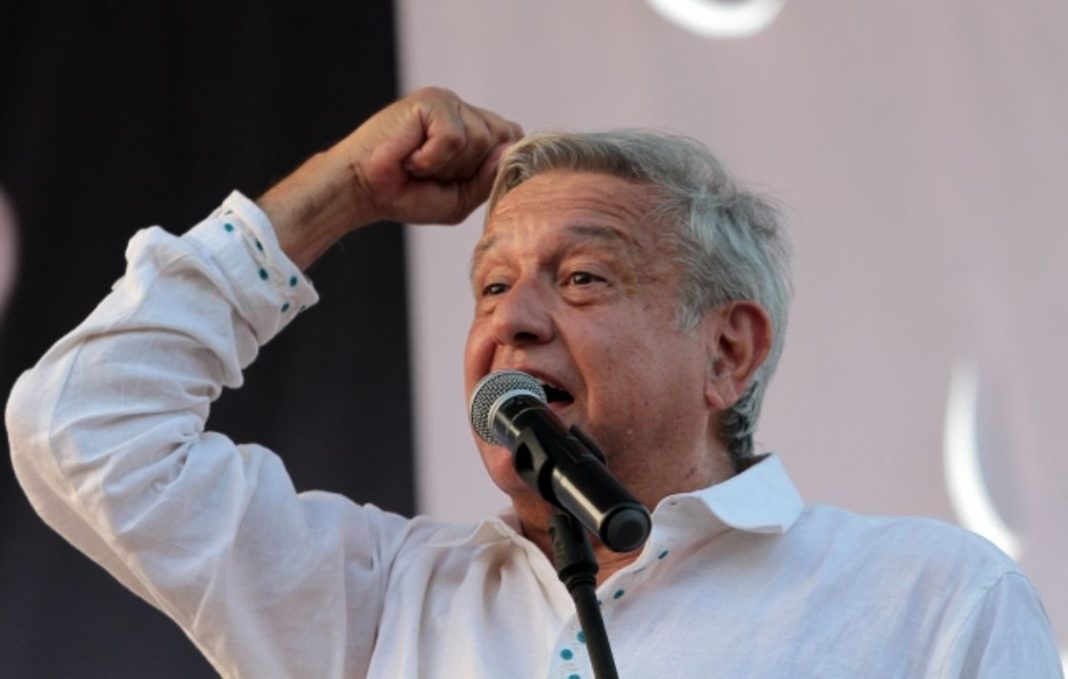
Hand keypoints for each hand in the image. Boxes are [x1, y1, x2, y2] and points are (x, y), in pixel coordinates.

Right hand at [342, 86, 523, 225]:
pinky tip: (411, 157)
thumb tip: (509, 152)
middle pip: (502, 140)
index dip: (493, 166)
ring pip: (480, 140)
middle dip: (471, 169)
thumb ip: (490, 179)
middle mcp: (465, 112)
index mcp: (475, 130)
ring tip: (419, 164)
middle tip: (434, 173)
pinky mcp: (432, 101)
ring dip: (448, 166)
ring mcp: (449, 103)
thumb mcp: (461, 199)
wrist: (364, 190)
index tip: (456, 181)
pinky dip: (432, 158)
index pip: (512, 140)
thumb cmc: (408, 194)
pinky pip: (454, 137)